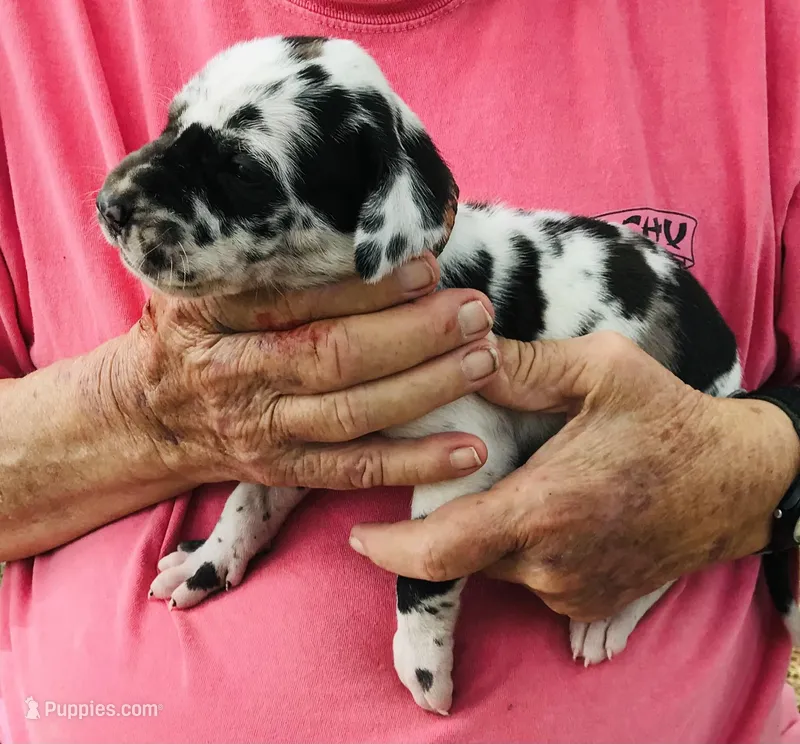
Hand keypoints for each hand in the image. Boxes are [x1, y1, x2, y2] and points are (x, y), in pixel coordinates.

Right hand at [114, 253, 499, 490]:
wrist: (148, 413)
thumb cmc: (192, 331)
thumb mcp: (199, 279)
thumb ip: (258, 253)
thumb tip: (349, 217)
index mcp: (211, 313)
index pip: (293, 297)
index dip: (363, 287)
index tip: (424, 267)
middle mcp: (236, 374)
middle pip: (332, 356)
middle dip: (413, 335)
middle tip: (474, 312)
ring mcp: (262, 430)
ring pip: (353, 414)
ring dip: (426, 390)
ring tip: (484, 361)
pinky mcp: (284, 470)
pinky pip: (355, 471)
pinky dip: (415, 463)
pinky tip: (470, 451)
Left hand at [349, 332, 799, 621]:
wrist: (739, 481)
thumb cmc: (670, 420)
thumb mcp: (602, 370)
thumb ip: (525, 364)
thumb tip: (463, 352)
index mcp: (546, 508)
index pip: (442, 550)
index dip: (390, 550)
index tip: (357, 535)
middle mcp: (553, 564)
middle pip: (461, 555)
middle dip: (439, 524)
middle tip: (439, 479)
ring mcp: (573, 590)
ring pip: (494, 566)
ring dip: (485, 528)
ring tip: (511, 480)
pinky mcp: (590, 602)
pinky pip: (530, 578)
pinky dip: (519, 546)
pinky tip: (548, 504)